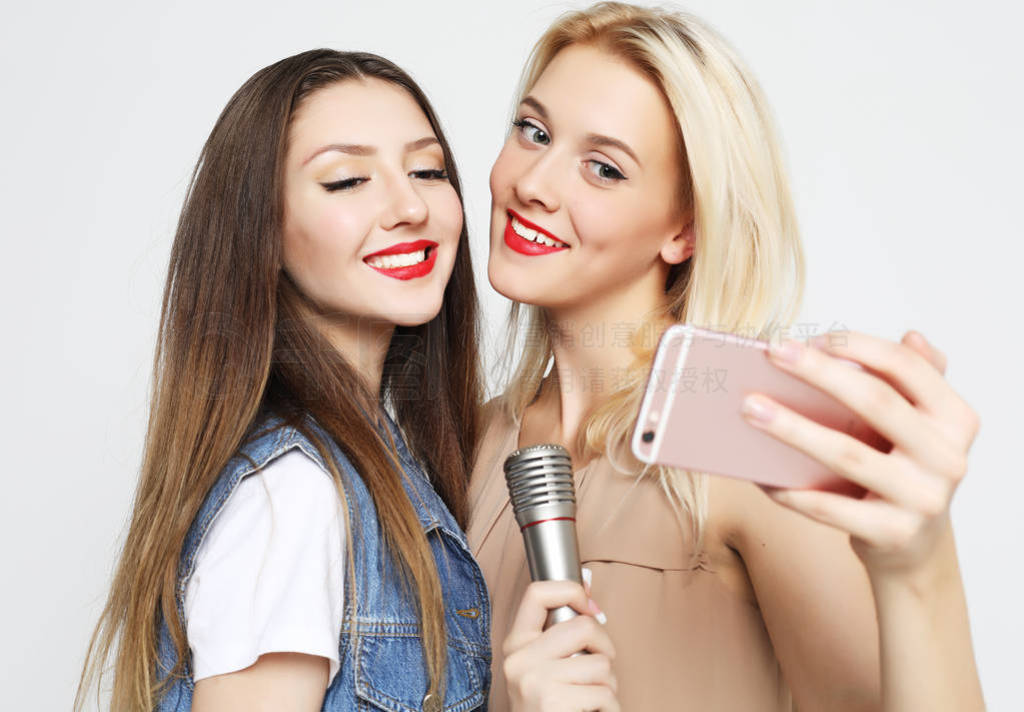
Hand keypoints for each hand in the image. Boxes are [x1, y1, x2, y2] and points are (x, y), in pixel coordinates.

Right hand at [503, 580, 618, 711]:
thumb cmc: (551, 708)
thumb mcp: (546, 667)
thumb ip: (562, 631)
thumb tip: (587, 581)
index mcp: (515, 644)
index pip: (537, 593)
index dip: (572, 590)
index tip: (591, 607)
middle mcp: (518, 659)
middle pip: (583, 626)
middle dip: (605, 649)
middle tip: (599, 672)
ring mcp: (533, 680)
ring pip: (601, 664)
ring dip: (608, 687)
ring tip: (590, 701)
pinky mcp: (553, 702)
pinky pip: (605, 693)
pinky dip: (609, 709)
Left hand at [741, 330, 979, 575]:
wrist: (914, 545)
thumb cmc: (905, 468)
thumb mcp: (921, 425)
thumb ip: (917, 379)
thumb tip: (912, 335)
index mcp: (955, 419)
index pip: (906, 367)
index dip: (858, 346)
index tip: (809, 338)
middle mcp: (948, 457)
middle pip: (875, 402)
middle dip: (819, 373)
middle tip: (773, 354)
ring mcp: (923, 498)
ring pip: (847, 454)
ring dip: (791, 428)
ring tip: (751, 408)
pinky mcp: (893, 533)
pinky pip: (829, 508)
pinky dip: (791, 490)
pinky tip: (759, 473)